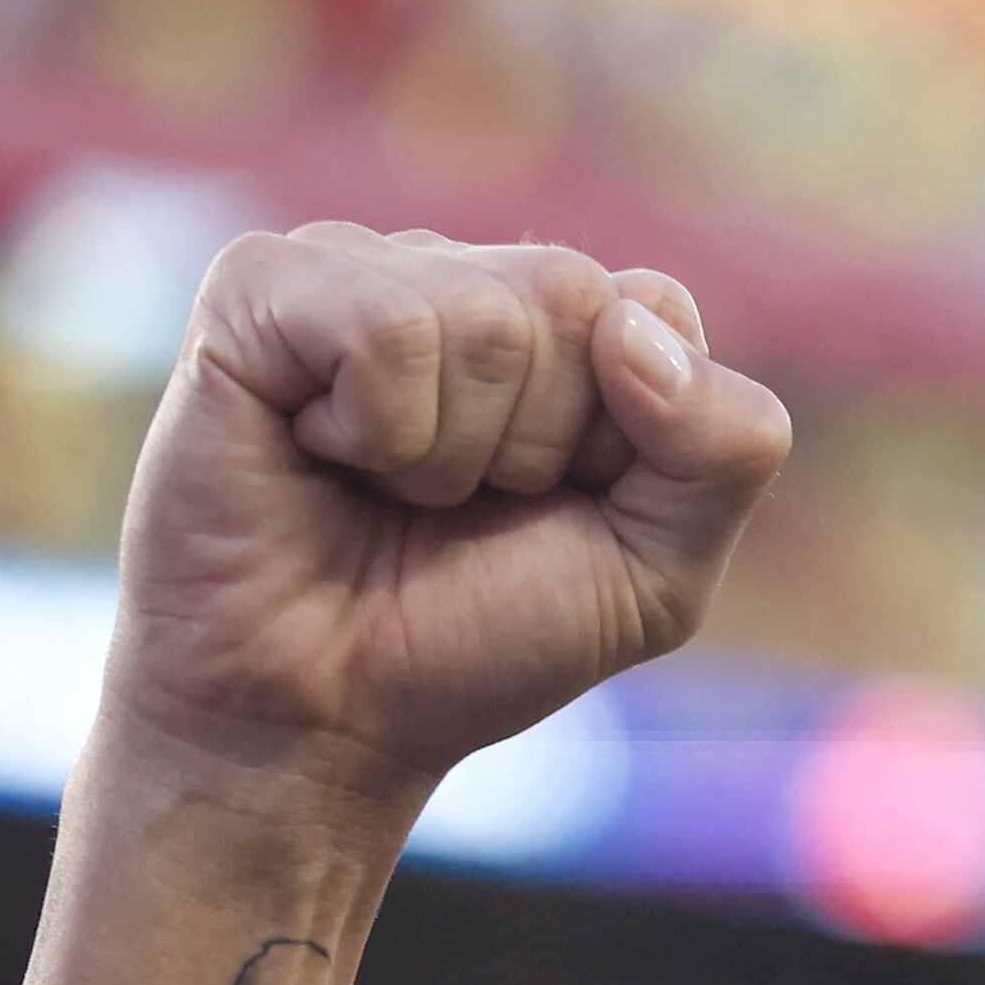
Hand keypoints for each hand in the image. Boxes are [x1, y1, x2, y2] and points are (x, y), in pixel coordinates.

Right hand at [100, 226, 791, 814]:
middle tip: (456, 509)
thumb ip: (726, 451)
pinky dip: (377, 428)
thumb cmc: (477, 639)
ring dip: (451, 454)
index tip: (552, 505)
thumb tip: (632, 327)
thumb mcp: (658, 574)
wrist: (322, 717)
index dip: (623, 440)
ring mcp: (355, 267)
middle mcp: (460, 276)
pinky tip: (321, 453)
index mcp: (561, 329)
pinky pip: (384, 326)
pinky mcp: (258, 286)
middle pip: (574, 297)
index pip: (654, 308)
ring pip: (485, 317)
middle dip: (538, 446)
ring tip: (385, 490)